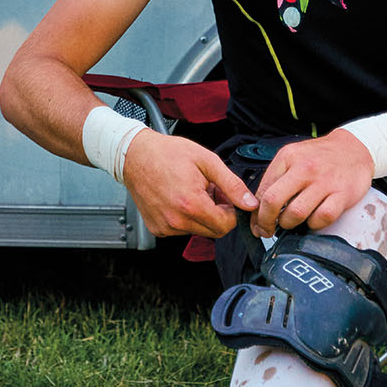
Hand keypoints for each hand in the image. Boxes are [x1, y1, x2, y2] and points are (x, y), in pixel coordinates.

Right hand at [122, 131, 258, 238]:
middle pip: (214, 232)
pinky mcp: (157, 229)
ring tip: (191, 192)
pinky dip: (185, 218)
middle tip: (208, 191)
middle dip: (217, 214)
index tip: (223, 196)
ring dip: (201, 215)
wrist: (135, 156)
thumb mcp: (207, 161)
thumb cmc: (168, 154)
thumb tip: (250, 204)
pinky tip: (178, 199)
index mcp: (191, 204)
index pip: (226, 226)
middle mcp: (177, 220)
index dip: (230, 211)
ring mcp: (165, 227)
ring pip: (198, 231)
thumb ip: (232, 184)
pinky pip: (181, 230)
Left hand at [251, 130, 375, 236]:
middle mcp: (305, 168)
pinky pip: (322, 218)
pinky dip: (314, 224)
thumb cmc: (319, 157)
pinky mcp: (343, 194)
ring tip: (291, 222)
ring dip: (290, 224)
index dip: (256, 213)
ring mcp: (325, 181)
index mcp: (288, 157)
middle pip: (274, 201)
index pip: (263, 190)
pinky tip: (313, 219)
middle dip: (266, 221)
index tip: (257, 225)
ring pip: (297, 213)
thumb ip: (275, 179)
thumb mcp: (293, 157)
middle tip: (268, 230)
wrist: (355, 149)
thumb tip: (256, 209)